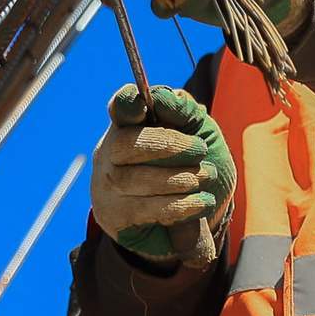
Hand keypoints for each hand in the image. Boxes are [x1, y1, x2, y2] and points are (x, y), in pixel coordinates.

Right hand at [89, 85, 233, 261]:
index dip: (127, 103)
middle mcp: (110, 154)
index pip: (120, 108)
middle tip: (201, 149)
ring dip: (179, 178)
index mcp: (129, 125)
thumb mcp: (200, 133)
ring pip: (133, 179)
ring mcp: (107, 187)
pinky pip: (145, 209)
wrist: (200, 217)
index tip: (141, 102)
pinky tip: (202, 202)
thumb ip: (184, 112)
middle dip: (168, 145)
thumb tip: (164, 98)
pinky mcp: (115, 218)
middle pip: (125, 144)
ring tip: (207, 177)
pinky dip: (181, 205)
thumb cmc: (195, 166)